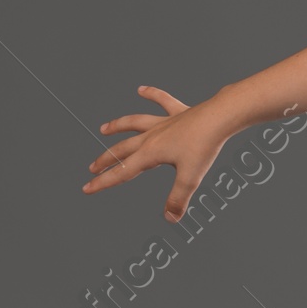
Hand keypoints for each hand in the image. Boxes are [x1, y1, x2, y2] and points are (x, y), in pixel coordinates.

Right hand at [82, 85, 232, 222]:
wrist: (219, 117)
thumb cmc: (205, 145)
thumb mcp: (190, 177)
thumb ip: (178, 198)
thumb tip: (170, 218)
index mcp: (151, 153)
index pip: (122, 172)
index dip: (103, 182)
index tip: (87, 188)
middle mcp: (152, 136)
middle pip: (123, 149)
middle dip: (106, 160)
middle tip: (92, 168)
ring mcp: (164, 122)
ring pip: (134, 123)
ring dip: (118, 126)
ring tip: (104, 128)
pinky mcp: (178, 111)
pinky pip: (162, 100)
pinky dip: (152, 94)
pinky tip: (141, 89)